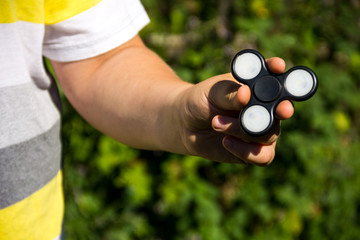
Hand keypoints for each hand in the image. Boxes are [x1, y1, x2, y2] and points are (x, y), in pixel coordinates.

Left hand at [176, 57, 293, 165]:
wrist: (186, 125)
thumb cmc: (200, 101)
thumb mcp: (211, 93)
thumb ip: (229, 94)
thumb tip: (246, 93)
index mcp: (255, 84)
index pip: (273, 74)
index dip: (278, 69)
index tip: (278, 66)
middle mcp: (264, 106)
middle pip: (283, 108)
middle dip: (284, 109)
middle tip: (282, 110)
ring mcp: (261, 129)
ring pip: (268, 134)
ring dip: (242, 129)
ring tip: (216, 123)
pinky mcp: (254, 150)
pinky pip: (263, 156)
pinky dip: (245, 151)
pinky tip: (226, 141)